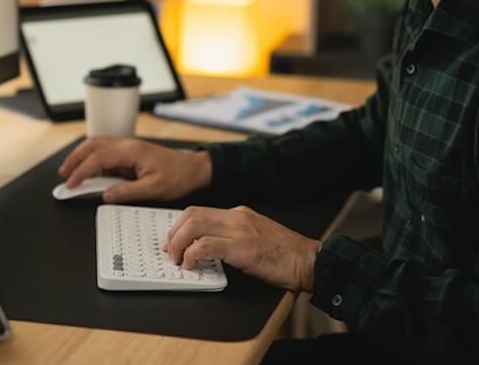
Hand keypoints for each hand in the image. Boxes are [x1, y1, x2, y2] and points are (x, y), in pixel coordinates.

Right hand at [58, 137, 211, 202]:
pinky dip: (94, 161)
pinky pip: (107, 154)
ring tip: (71, 172)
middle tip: (63, 174)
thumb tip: (105, 195)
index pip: (98, 158)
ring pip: (98, 147)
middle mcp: (127, 145)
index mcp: (131, 151)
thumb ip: (127, 191)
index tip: (71, 184)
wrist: (194, 169)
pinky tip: (90, 173)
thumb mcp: (153, 189)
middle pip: (93, 145)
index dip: (81, 171)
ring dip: (82, 157)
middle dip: (75, 158)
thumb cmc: (178, 176)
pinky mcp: (130, 154)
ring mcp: (128, 148)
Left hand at [163, 205, 317, 292]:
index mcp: (239, 213)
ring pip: (194, 226)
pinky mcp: (242, 248)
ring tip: (178, 261)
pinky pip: (206, 246)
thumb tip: (205, 248)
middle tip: (169, 252)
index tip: (172, 241)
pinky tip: (193, 265)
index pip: (198, 212)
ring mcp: (239, 230)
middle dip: (174, 234)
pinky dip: (192, 255)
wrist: (308, 260)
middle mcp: (236, 217)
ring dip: (179, 245)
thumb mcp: (255, 236)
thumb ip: (232, 237)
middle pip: (191, 215)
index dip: (179, 226)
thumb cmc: (284, 254)